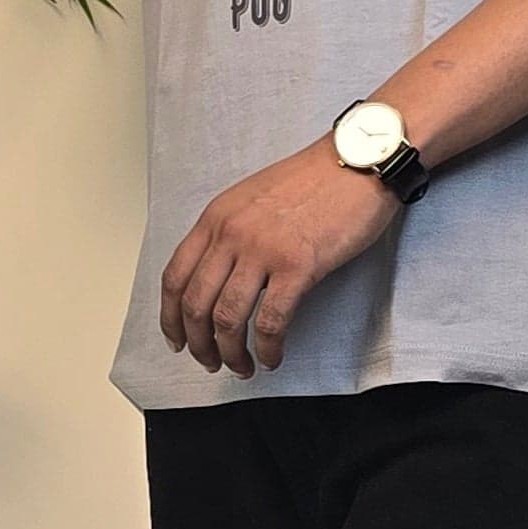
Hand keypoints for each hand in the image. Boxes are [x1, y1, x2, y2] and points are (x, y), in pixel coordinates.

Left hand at [160, 135, 396, 375]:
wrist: (357, 161)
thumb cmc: (314, 179)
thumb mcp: (252, 197)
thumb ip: (231, 231)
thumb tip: (221, 275)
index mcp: (216, 217)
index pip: (175, 277)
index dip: (170, 317)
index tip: (178, 339)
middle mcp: (231, 234)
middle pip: (196, 304)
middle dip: (199, 344)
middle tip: (210, 362)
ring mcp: (263, 250)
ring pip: (228, 319)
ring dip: (231, 353)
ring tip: (241, 367)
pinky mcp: (298, 266)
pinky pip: (271, 321)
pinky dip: (268, 348)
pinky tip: (273, 357)